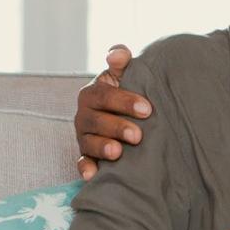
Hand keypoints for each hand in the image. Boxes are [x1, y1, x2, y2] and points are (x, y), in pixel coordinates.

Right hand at [75, 45, 151, 178]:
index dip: (124, 101)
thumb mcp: (125, 74)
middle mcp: (85, 115)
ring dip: (102, 148)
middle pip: (96, 121)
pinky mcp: (87, 155)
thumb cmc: (128, 91)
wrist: (128, 113)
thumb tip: (117, 54)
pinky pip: (82, 162)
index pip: (104, 95)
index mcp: (93, 93)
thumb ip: (121, 61)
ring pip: (88, 142)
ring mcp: (85, 136)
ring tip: (118, 152)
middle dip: (116, 127)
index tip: (147, 109)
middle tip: (138, 135)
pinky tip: (93, 175)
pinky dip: (86, 168)